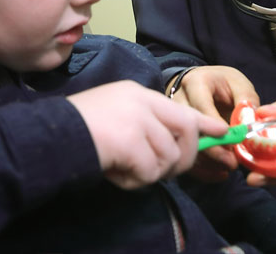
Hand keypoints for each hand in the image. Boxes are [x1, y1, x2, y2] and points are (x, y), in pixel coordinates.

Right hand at [67, 80, 227, 188]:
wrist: (51, 136)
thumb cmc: (79, 129)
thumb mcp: (116, 115)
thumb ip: (145, 123)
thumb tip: (175, 146)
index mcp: (138, 94)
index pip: (182, 109)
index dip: (205, 125)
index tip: (223, 134)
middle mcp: (142, 102)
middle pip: (186, 133)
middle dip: (181, 158)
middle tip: (160, 170)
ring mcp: (137, 121)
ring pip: (168, 158)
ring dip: (149, 173)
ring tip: (124, 169)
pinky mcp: (131, 142)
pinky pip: (149, 172)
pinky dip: (135, 181)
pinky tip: (117, 174)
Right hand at [171, 65, 259, 177]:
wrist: (204, 83)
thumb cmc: (224, 83)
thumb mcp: (239, 84)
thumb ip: (246, 102)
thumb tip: (248, 124)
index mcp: (194, 83)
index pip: (201, 108)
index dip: (217, 129)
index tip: (234, 144)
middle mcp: (177, 100)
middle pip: (188, 130)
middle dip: (212, 150)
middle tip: (233, 163)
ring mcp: (171, 119)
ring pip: (183, 146)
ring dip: (207, 163)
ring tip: (229, 169)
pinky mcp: (173, 136)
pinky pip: (184, 156)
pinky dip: (202, 170)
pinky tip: (219, 174)